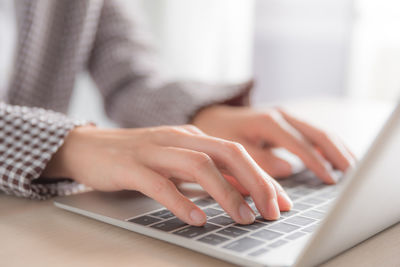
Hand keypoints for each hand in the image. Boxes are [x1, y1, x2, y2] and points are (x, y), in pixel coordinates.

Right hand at [43, 125, 291, 225]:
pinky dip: (182, 202)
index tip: (283, 202)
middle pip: (227, 153)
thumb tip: (243, 192)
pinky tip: (197, 219)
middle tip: (272, 211)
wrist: (91, 147)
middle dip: (256, 182)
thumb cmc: (139, 157)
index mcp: (193, 136)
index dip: (264, 177)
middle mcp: (179, 138)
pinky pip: (161, 185)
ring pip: (199, 166)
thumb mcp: (178, 161)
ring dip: (226, 194)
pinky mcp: (132, 167)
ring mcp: (155, 151)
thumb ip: (207, 173)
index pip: (238, 153)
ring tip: (243, 218)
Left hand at [193, 105, 354, 183]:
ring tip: (353, 166)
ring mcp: (285, 117)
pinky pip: (311, 133)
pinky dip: (327, 145)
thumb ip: (257, 159)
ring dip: (337, 147)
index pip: (300, 143)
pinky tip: (336, 157)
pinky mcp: (286, 122)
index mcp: (267, 121)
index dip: (316, 162)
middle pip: (317, 132)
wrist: (211, 117)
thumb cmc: (218, 134)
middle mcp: (280, 115)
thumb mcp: (231, 148)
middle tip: (354, 172)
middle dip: (336, 152)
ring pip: (318, 131)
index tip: (331, 180)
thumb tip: (288, 170)